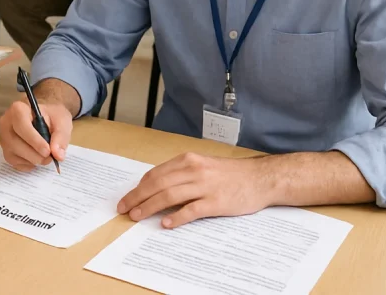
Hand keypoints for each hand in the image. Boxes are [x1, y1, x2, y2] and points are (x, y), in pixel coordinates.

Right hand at [0, 98, 71, 170]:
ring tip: (46, 157)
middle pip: (15, 142)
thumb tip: (57, 155)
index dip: (34, 140)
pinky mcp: (6, 150)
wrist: (46, 118)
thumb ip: (60, 137)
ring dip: (33, 160)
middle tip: (50, 158)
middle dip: (34, 154)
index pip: (21, 125)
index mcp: (18, 109)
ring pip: (13, 155)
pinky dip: (28, 165)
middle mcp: (6, 123)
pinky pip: (14, 162)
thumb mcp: (62, 122)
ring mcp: (4, 138)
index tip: (48, 151)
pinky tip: (37, 158)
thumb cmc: (52, 117)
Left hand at [117, 153, 271, 228]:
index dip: (139, 187)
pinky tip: (166, 223)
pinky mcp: (216, 202)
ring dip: (150, 207)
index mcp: (188, 160)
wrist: (260, 178)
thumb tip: (156, 188)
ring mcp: (205, 186)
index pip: (155, 174)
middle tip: (124, 209)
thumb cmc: (230, 174)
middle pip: (158, 185)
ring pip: (169, 196)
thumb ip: (181, 174)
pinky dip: (177, 217)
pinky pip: (191, 210)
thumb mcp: (202, 166)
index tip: (128, 198)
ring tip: (137, 216)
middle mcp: (194, 171)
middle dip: (137, 197)